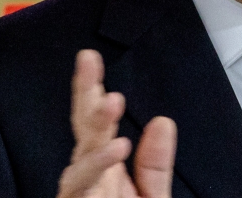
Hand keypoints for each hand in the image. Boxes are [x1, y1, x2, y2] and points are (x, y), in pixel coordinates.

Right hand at [57, 50, 176, 197]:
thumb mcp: (152, 197)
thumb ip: (155, 166)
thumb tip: (163, 122)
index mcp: (106, 168)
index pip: (97, 123)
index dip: (92, 91)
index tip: (90, 60)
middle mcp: (89, 176)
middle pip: (83, 127)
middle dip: (84, 91)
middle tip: (87, 58)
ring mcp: (79, 191)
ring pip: (82, 152)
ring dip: (96, 124)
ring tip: (112, 100)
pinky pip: (80, 183)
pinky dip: (98, 164)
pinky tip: (118, 146)